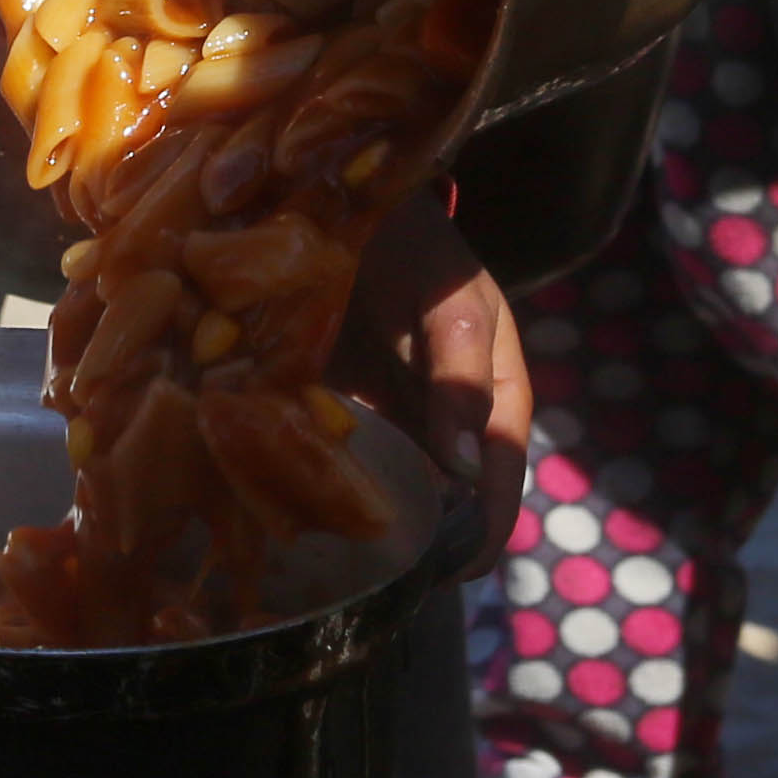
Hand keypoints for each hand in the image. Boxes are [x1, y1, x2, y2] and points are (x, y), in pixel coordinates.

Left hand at [344, 193, 535, 565]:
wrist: (355, 204)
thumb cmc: (421, 253)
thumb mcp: (452, 307)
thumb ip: (460, 381)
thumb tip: (465, 470)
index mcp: (491, 407)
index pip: (496, 490)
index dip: (477, 537)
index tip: (449, 573)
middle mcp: (441, 427)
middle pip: (437, 508)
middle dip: (411, 544)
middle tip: (374, 574)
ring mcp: (387, 423)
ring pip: (381, 494)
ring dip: (358, 523)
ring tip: (326, 552)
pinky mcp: (333, 413)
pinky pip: (325, 463)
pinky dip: (309, 483)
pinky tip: (282, 502)